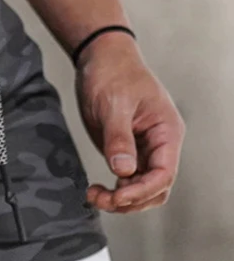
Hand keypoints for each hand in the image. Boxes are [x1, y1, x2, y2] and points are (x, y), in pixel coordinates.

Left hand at [75, 33, 184, 212]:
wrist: (102, 60)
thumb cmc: (113, 74)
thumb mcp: (114, 105)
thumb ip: (119, 139)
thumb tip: (123, 170)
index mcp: (166, 132)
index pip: (164, 174)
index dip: (141, 190)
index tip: (116, 196)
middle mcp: (160, 145)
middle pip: (156, 188)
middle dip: (130, 200)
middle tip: (99, 198)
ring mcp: (143, 150)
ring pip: (141, 188)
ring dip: (120, 199)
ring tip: (93, 195)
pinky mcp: (126, 152)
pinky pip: (127, 180)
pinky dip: (113, 190)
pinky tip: (96, 190)